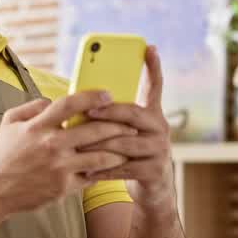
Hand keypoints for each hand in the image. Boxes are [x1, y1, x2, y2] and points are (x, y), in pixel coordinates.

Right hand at [0, 90, 136, 215]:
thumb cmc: (2, 156)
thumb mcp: (9, 123)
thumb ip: (31, 107)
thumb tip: (51, 100)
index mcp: (38, 126)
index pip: (70, 104)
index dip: (92, 97)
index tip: (108, 94)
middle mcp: (51, 145)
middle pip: (94, 130)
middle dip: (117, 125)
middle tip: (131, 124)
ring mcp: (59, 167)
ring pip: (100, 157)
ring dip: (118, 151)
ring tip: (129, 147)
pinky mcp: (63, 187)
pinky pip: (91, 177)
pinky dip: (102, 171)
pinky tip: (111, 167)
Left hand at [78, 46, 174, 212]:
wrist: (153, 191)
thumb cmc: (131, 157)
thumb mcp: (127, 134)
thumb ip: (114, 119)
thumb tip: (81, 101)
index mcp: (152, 115)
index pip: (155, 87)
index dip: (153, 67)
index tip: (149, 47)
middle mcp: (160, 129)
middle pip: (133, 114)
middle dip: (108, 111)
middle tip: (87, 109)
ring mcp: (159, 150)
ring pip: (124, 142)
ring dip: (98, 144)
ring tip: (77, 144)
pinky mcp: (154, 171)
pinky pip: (124, 167)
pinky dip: (103, 169)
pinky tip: (86, 170)